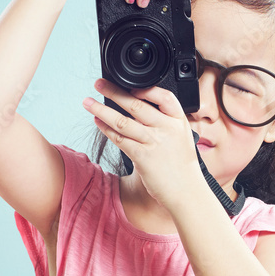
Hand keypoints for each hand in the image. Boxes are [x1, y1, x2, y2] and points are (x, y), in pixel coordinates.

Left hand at [83, 78, 205, 209]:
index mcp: (178, 121)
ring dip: (101, 110)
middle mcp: (166, 128)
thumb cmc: (182, 166)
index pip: (164, 96)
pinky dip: (106, 129)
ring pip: (122, 120)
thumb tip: (139, 109)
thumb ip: (165, 123)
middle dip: (114, 92)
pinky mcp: (142, 156)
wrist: (186, 192)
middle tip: (99, 83)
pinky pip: (120, 139)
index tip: (129, 85)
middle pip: (136, 104)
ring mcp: (154, 142)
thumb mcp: (182, 137)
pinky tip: (98, 122)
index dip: (146, 89)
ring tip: (88, 103)